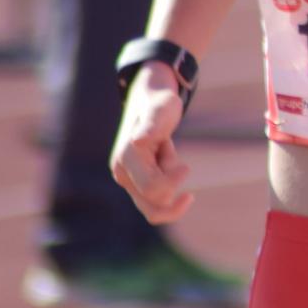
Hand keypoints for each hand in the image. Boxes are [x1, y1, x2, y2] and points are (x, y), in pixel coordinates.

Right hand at [109, 61, 192, 223]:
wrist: (151, 100)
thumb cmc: (160, 103)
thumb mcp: (163, 107)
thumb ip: (153, 123)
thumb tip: (139, 140)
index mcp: (126, 158)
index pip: (154, 190)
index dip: (174, 182)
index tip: (185, 166)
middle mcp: (121, 173)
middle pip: (154, 206)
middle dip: (172, 186)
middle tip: (176, 159)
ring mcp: (127, 180)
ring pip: (155, 208)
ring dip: (171, 185)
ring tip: (167, 156)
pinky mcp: (135, 183)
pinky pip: (157, 201)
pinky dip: (170, 185)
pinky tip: (167, 160)